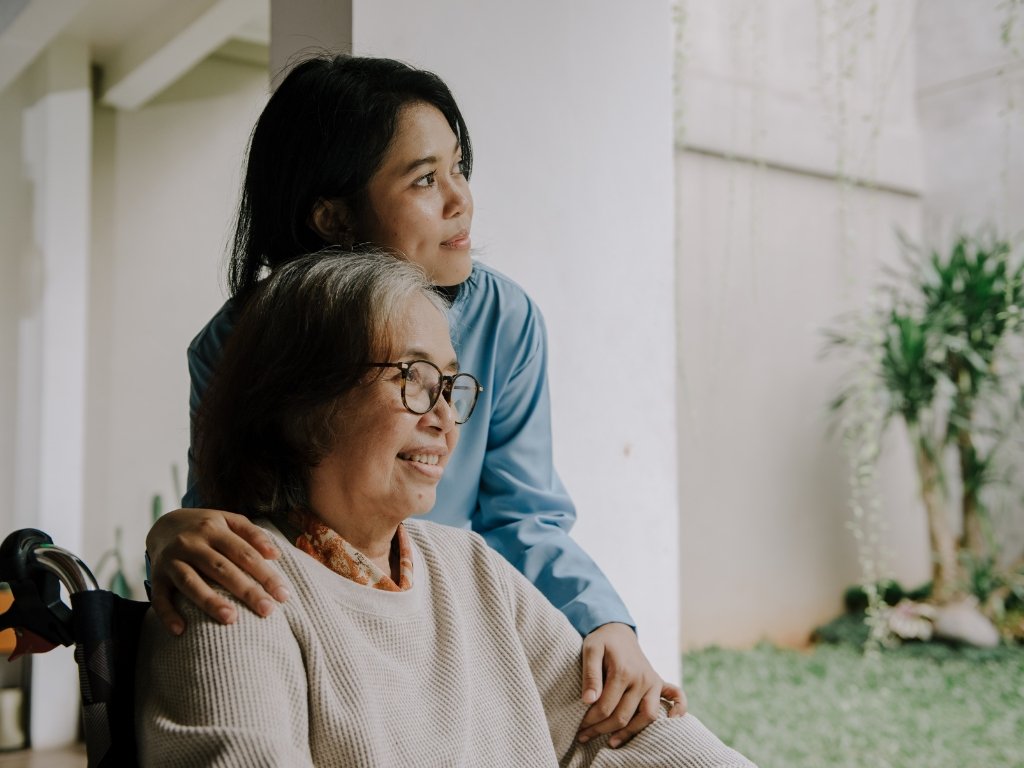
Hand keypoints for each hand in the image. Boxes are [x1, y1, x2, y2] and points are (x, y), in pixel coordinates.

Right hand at [146, 508, 288, 634]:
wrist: (164, 524)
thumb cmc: (207, 527)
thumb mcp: (229, 521)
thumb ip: (252, 534)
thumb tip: (275, 554)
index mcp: (214, 529)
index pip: (245, 553)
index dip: (265, 574)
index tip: (283, 595)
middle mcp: (191, 543)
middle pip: (221, 568)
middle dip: (246, 590)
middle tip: (267, 610)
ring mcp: (171, 560)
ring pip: (190, 582)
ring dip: (210, 601)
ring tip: (231, 619)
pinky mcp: (156, 576)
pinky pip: (159, 597)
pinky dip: (167, 614)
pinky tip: (181, 630)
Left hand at [577, 622, 686, 747]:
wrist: (617, 631)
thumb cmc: (602, 641)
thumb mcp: (590, 650)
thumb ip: (590, 675)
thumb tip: (588, 700)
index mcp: (623, 671)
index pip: (606, 706)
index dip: (591, 721)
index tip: (580, 728)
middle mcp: (642, 678)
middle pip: (624, 715)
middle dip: (602, 729)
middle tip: (585, 736)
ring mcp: (653, 682)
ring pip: (647, 716)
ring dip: (629, 732)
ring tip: (611, 742)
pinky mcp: (660, 682)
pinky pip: (676, 697)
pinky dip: (678, 709)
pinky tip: (670, 721)